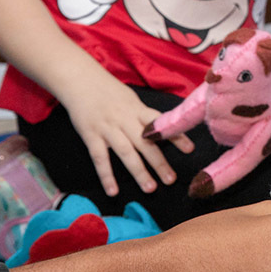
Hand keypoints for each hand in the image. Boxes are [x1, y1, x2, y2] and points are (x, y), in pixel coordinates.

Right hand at [65, 82, 193, 195]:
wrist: (80, 80)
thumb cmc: (109, 91)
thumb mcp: (131, 99)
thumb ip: (144, 116)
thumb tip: (163, 131)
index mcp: (138, 109)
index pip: (160, 124)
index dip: (176, 136)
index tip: (190, 149)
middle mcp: (125, 119)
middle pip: (145, 143)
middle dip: (159, 162)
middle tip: (171, 180)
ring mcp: (107, 128)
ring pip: (126, 152)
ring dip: (139, 171)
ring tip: (150, 188)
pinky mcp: (90, 135)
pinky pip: (100, 158)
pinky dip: (106, 175)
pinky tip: (113, 191)